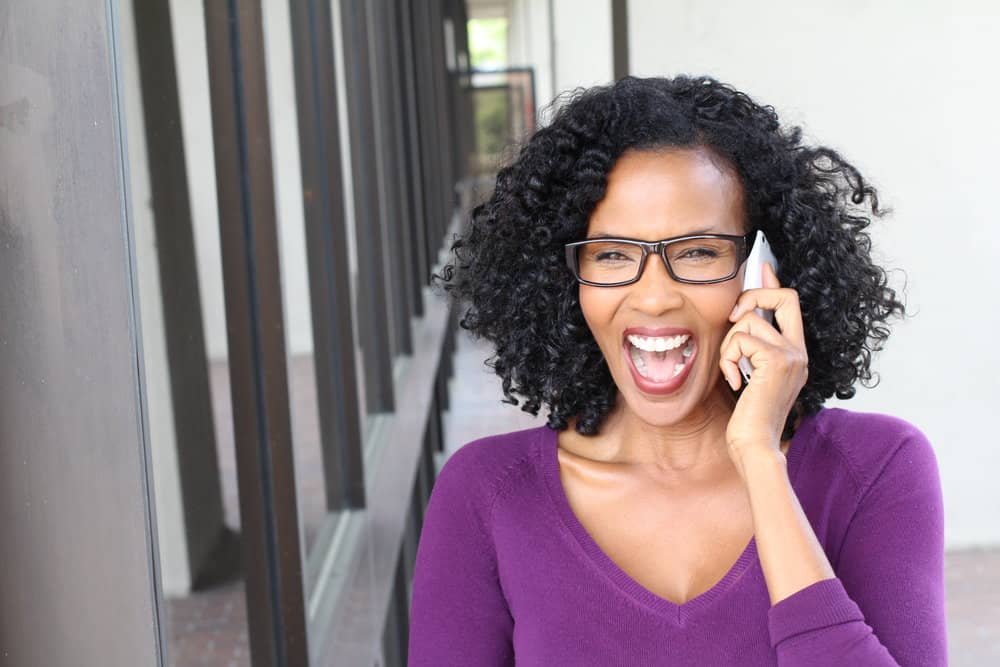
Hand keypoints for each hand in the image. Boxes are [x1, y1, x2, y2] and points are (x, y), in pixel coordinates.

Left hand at [719, 261, 807, 467]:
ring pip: (750, 321)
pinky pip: (741, 339)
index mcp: (795, 354)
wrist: (755, 445)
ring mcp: (792, 355)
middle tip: (734, 318)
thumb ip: (750, 349)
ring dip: (729, 344)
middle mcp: (799, 351)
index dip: (774, 284)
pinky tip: (735, 382)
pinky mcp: (777, 361)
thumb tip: (741, 321)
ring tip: (732, 372)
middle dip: (754, 296)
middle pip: (785, 296)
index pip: (790, 306)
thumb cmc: (748, 419)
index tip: (762, 268)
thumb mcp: (750, 376)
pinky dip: (728, 359)